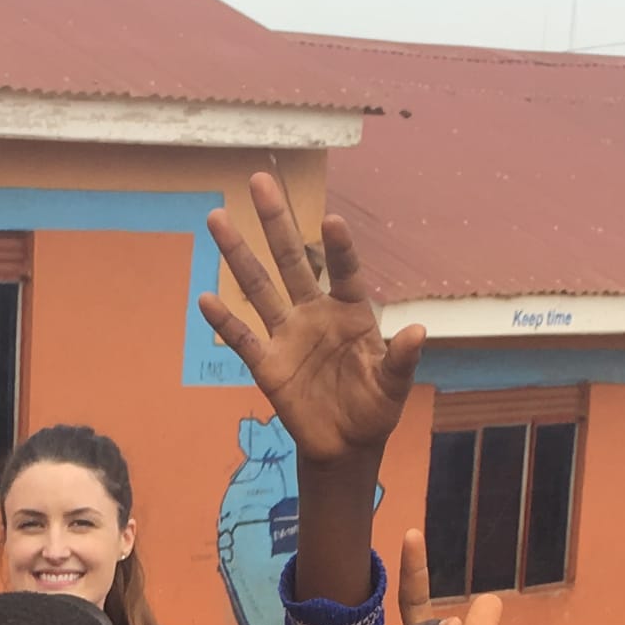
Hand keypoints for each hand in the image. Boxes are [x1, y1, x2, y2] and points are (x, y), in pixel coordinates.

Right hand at [198, 170, 421, 476]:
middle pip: (291, 260)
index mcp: (350, 312)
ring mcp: (287, 335)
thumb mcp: (393, 385)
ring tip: (218, 217)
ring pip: (259, 287)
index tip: (330, 220)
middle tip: (260, 181)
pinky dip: (224, 320)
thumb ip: (402, 359)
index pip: (344, 270)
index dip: (339, 246)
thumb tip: (418, 331)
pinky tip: (205, 297)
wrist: (346, 444)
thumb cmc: (374, 407)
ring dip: (238, 253)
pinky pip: (242, 338)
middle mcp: (314, 313)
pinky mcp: (267, 363)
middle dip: (276, 221)